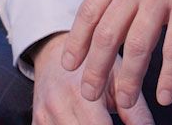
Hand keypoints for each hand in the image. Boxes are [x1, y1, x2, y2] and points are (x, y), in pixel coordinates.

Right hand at [30, 34, 154, 123]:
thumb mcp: (116, 77)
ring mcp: (43, 118)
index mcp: (78, 94)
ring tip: (102, 121)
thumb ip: (135, 109)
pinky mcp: (36, 123)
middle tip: (115, 124)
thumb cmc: (91, 62)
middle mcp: (57, 107)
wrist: (54, 53)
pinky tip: (86, 123)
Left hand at [63, 0, 171, 110]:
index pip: (89, 12)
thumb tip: (114, 3)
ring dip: (128, 81)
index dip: (76, 42)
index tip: (69, 64)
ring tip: (124, 103)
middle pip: (106, 35)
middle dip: (94, 69)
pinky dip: (170, 77)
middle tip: (88, 94)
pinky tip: (167, 96)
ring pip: (136, 48)